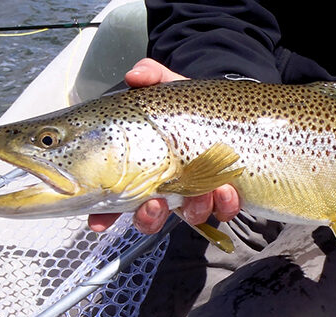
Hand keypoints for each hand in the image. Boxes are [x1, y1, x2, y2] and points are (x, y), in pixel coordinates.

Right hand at [87, 59, 240, 233]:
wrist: (236, 110)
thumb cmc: (191, 106)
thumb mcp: (169, 86)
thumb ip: (151, 76)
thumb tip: (134, 75)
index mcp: (143, 168)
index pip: (115, 198)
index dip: (104, 214)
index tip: (98, 222)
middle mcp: (167, 187)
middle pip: (149, 217)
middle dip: (149, 218)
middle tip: (153, 205)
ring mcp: (198, 194)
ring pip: (189, 215)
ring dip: (194, 208)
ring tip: (203, 191)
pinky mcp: (226, 196)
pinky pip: (225, 210)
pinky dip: (226, 203)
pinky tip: (227, 188)